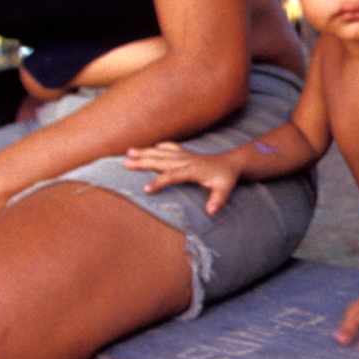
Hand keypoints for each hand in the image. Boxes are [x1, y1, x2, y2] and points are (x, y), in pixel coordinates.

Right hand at [122, 141, 236, 214]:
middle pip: (161, 160)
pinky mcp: (185, 154)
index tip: (144, 189)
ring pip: (161, 152)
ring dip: (145, 152)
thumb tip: (211, 211)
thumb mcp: (225, 189)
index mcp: (192, 170)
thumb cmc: (227, 177)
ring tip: (128, 152)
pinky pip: (169, 148)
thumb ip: (218, 200)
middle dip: (142, 161)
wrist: (232, 162)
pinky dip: (158, 147)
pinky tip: (149, 148)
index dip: (158, 182)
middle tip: (125, 163)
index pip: (172, 175)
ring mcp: (185, 155)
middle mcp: (186, 160)